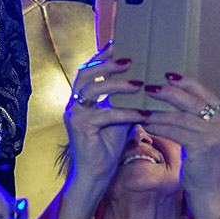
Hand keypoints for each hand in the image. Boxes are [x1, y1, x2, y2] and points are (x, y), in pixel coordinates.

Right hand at [64, 44, 148, 187]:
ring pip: (93, 89)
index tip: (116, 44)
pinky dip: (126, 112)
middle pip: (86, 74)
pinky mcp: (81, 127)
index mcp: (80, 99)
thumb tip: (145, 84)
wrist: (95, 174)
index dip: (100, 56)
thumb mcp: (118, 118)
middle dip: (107, 64)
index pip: (87, 71)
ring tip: (138, 83)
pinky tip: (143, 113)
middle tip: (130, 60)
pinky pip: (105, 114)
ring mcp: (75, 115)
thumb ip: (123, 101)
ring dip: (116, 84)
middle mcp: (73, 104)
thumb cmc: (107, 146)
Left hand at [138, 73, 219, 197]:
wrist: (207, 192)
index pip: (206, 94)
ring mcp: (218, 136)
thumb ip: (196, 117)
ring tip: (142, 108)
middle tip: (150, 87)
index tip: (167, 74)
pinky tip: (146, 124)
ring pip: (182, 117)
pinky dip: (159, 126)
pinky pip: (176, 131)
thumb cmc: (200, 163)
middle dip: (170, 92)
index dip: (186, 83)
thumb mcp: (203, 136)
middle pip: (194, 101)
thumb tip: (172, 93)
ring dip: (159, 112)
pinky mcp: (205, 147)